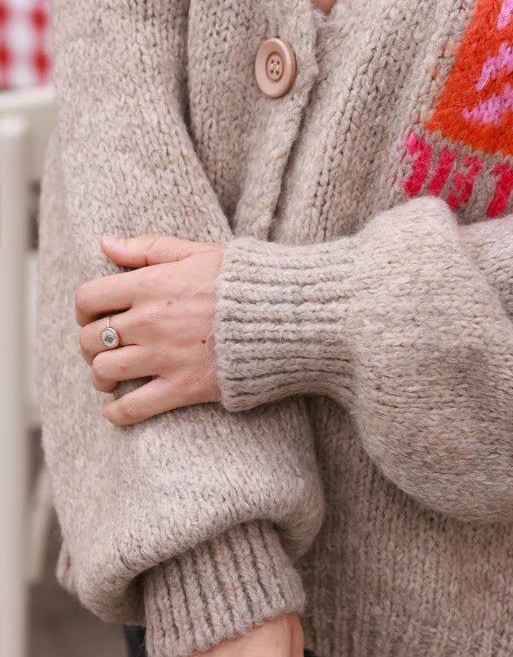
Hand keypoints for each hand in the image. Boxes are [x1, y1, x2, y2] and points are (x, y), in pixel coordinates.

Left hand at [76, 234, 223, 424]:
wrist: (285, 317)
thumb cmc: (242, 282)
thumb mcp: (197, 252)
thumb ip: (148, 248)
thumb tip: (106, 243)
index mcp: (150, 285)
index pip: (89, 298)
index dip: (84, 309)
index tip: (93, 315)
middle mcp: (150, 322)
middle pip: (90, 338)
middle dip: (89, 343)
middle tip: (103, 346)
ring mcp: (164, 357)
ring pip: (105, 371)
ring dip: (101, 375)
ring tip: (111, 375)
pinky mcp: (183, 388)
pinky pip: (132, 408)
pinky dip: (117, 412)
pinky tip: (117, 409)